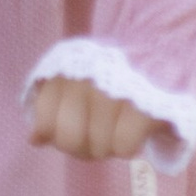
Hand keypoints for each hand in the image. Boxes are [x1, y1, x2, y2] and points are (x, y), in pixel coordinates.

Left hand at [27, 76, 179, 165]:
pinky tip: (135, 133)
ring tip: (117, 131)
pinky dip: (128, 147)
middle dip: (83, 149)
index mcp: (63, 68)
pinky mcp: (145, 106)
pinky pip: (123, 146)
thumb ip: (52, 107)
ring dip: (108, 148)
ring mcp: (114, 89)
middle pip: (70, 139)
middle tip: (98, 139)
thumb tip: (33, 140)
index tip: (75, 132)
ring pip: (99, 146)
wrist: (162, 47)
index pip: (44, 119)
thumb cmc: (110, 74)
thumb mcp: (75, 81)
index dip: (57, 137)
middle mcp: (84, 76)